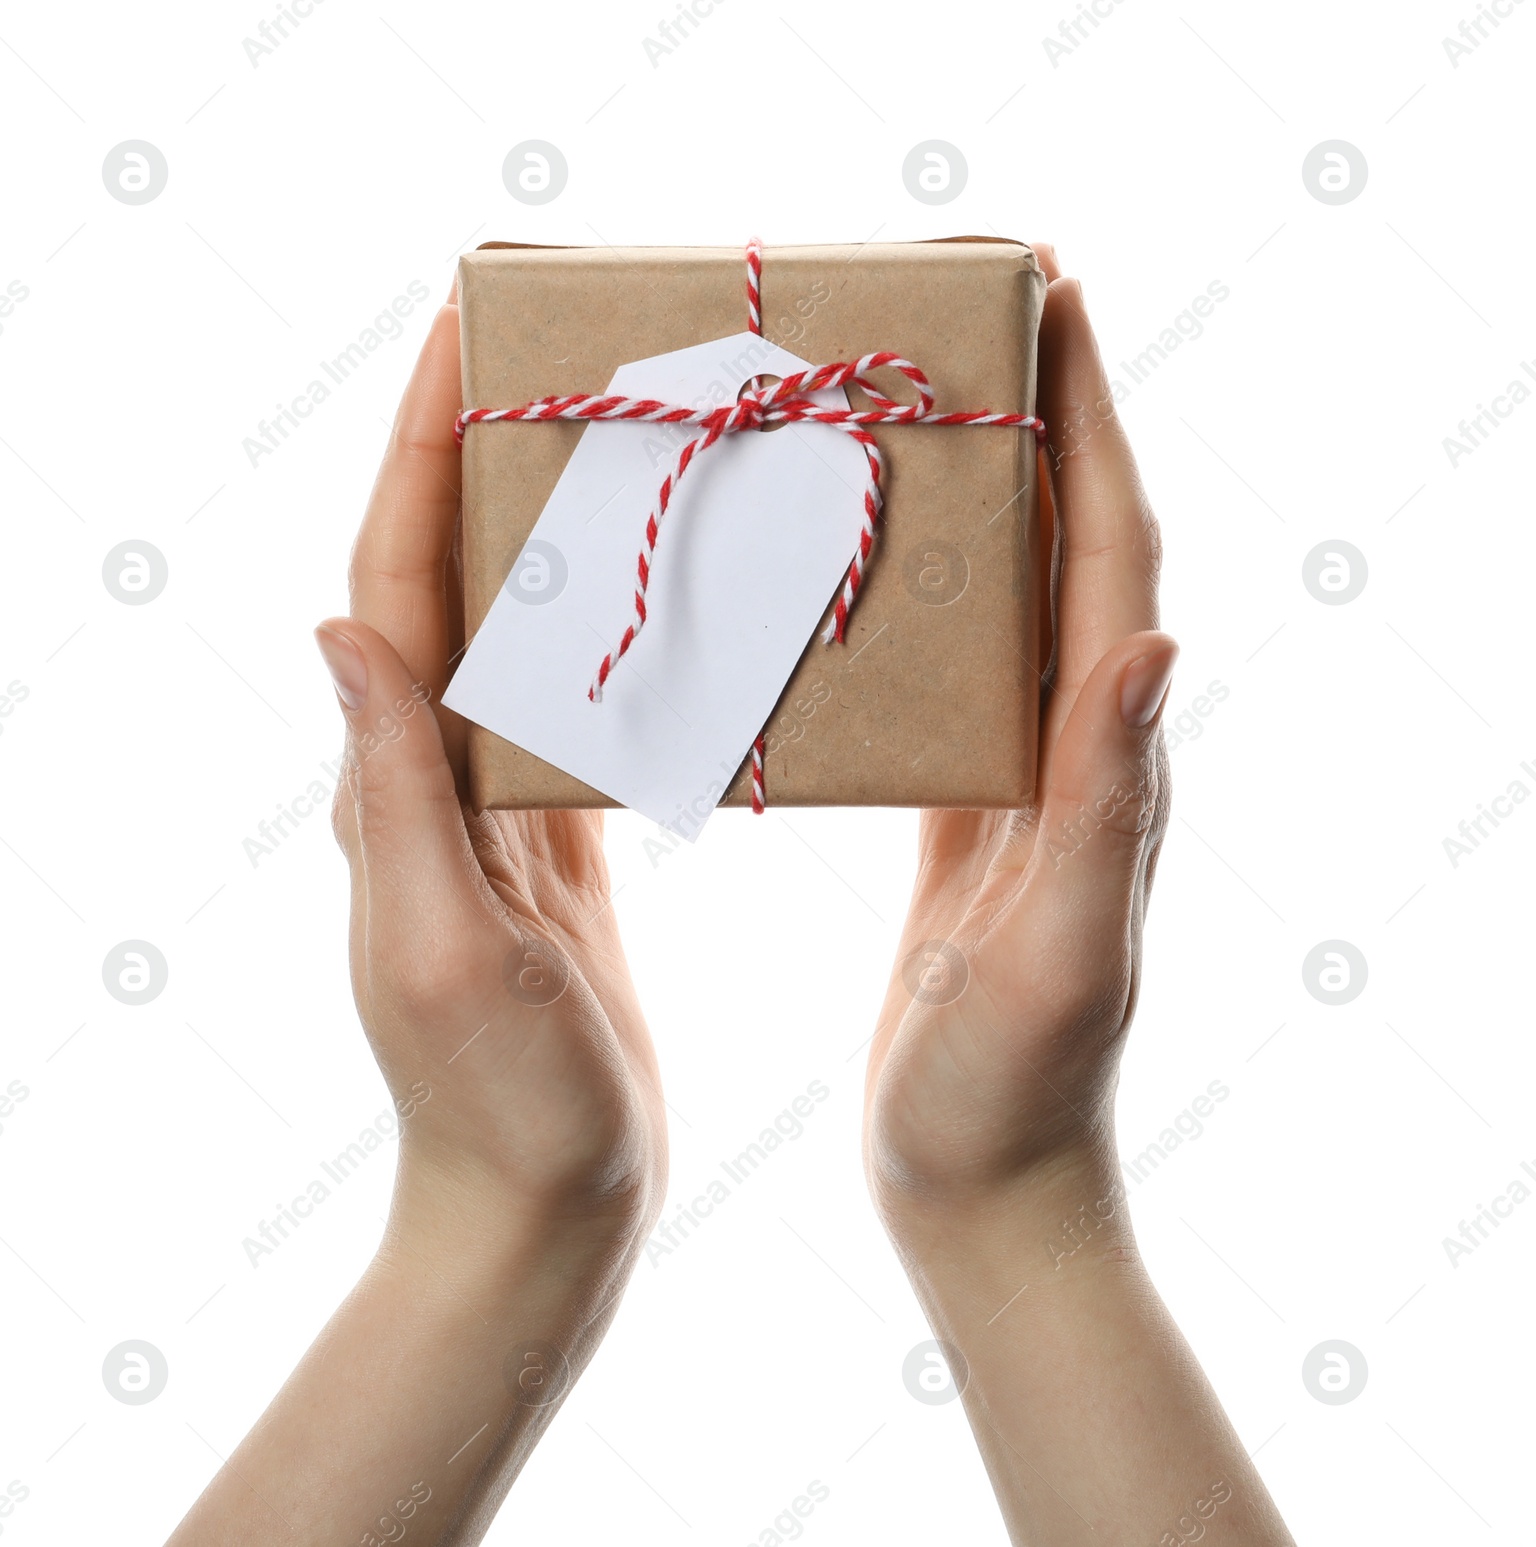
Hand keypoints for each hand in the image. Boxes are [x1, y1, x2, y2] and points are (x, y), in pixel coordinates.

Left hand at [316, 293, 667, 1244]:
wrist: (539, 1204)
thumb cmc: (498, 1103)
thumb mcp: (442, 948)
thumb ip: (393, 794)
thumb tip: (341, 630)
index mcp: (398, 788)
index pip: (396, 582)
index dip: (417, 449)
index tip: (459, 331)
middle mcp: (430, 779)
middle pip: (449, 576)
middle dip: (481, 448)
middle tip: (553, 349)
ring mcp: (493, 809)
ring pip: (517, 629)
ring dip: (552, 523)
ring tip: (623, 436)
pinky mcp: (554, 845)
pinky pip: (574, 704)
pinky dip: (610, 627)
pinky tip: (670, 593)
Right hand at [864, 248, 1175, 1216]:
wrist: (985, 1180)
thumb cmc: (1015, 1090)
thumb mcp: (1065, 952)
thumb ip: (1109, 805)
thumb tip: (1151, 643)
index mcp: (1103, 762)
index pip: (1113, 555)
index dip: (1094, 423)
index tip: (1058, 300)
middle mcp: (1079, 751)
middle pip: (1072, 547)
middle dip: (1045, 417)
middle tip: (985, 313)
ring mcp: (1022, 781)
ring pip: (1012, 599)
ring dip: (984, 490)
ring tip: (913, 403)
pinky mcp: (966, 816)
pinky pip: (954, 673)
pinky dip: (923, 595)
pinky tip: (862, 570)